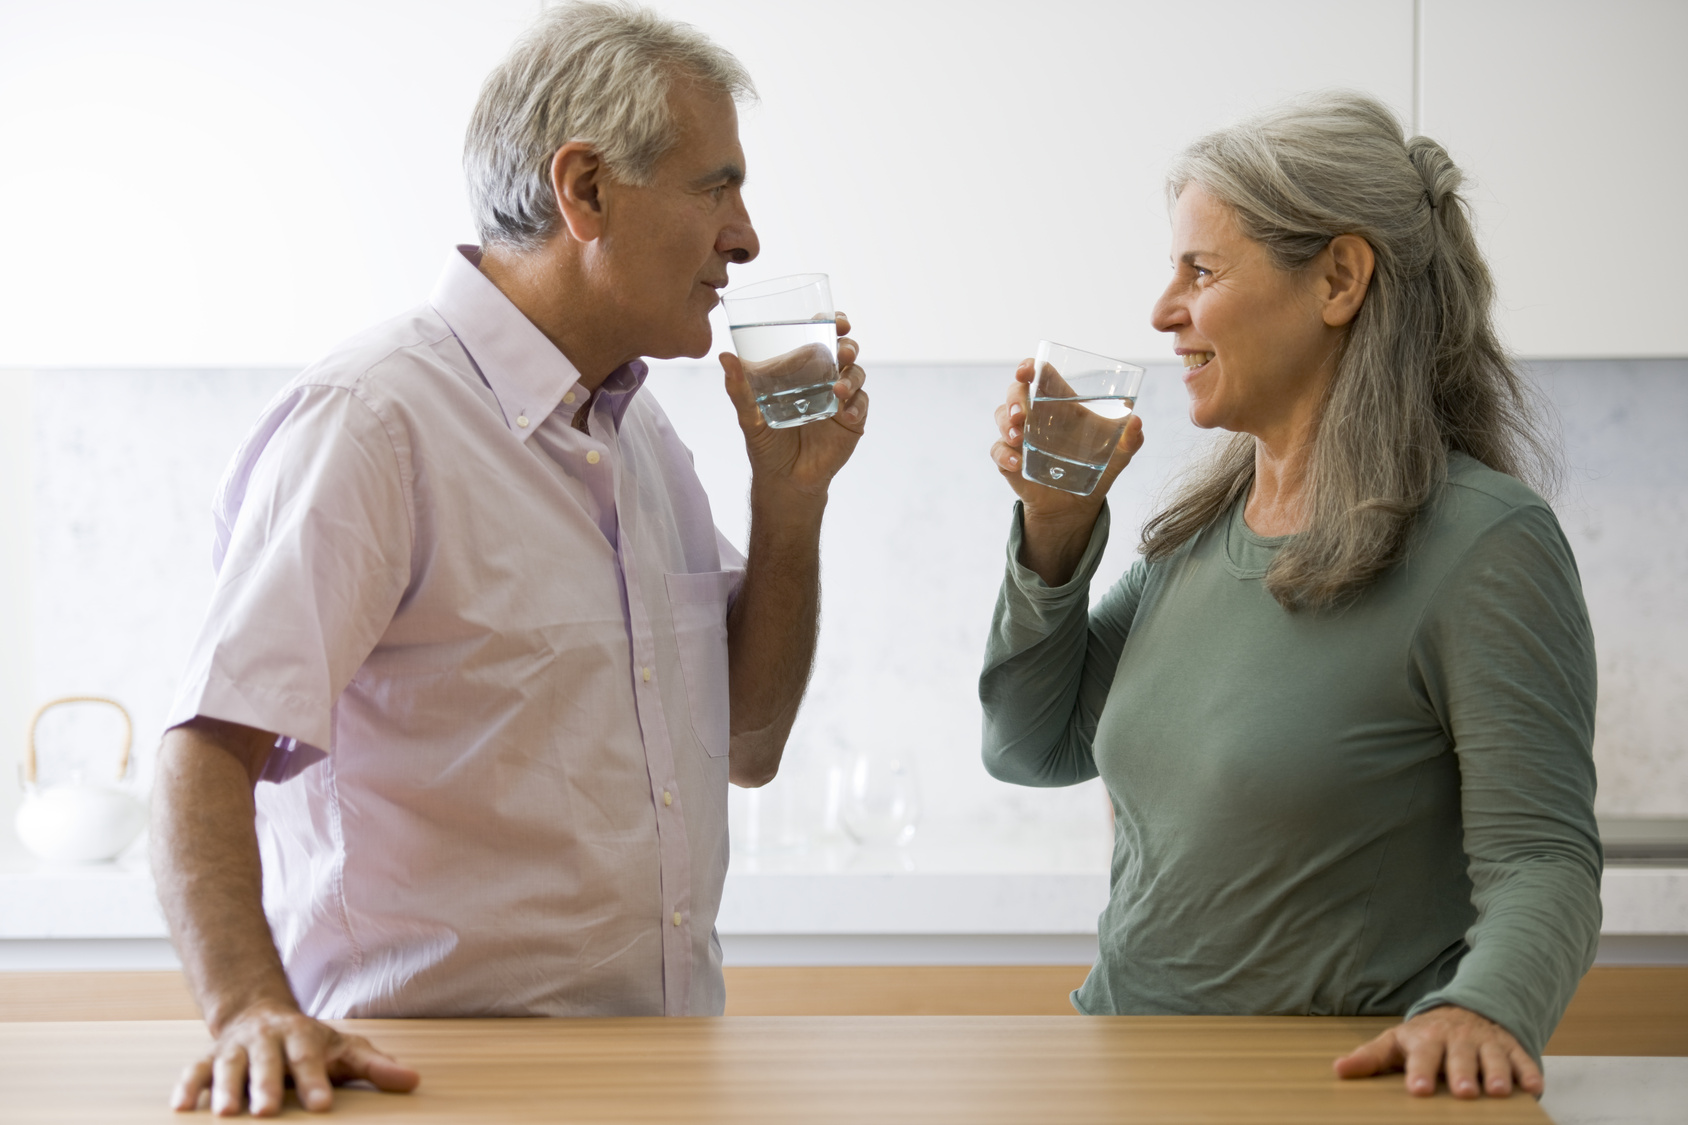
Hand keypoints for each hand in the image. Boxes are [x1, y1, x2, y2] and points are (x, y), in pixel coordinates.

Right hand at [171, 1000, 418, 1115]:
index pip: (310, 1058)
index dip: (316, 1081)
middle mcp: (266, 1039)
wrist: (261, 1013)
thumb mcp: (344, 1050)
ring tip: (225, 1114)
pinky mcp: (209, 1058)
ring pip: (228, 1066)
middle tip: (268, 1112)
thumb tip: (415, 1081)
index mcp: (301, 1035)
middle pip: (267, 1062)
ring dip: (224, 1088)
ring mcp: (236, 1048)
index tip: (323, 1105)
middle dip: (266, 1085)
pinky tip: (182, 1107)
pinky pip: (195, 1070)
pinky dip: (187, 1086)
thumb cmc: (309, 1043)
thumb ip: (375, 1066)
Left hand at [721, 311, 867, 501]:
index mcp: (801, 370)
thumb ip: (739, 388)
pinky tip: (847, 414)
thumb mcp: (749, 416)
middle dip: (848, 347)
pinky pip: (861, 406)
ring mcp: (840, 400)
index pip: (821, 338)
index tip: (837, 320)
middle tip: (843, 352)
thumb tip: (724, 357)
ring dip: (852, 377)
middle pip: (845, 352)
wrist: (784, 481)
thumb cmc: (766, 444)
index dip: (832, 324)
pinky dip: (857, 407)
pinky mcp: (852, 421)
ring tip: (838, 391)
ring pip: (856, 375)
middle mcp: (823, 380)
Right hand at [990, 357, 1142, 518]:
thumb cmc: (1098, 470)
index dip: (1030, 367)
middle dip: (1014, 397)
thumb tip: (1137, 421)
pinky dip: (1004, 455)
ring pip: (1001, 417)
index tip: (1026, 370)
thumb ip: (1131, 439)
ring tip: (1017, 437)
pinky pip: (997, 451)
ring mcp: (1020, 437)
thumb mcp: (1118, 455)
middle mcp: (1037, 416)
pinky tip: (1017, 463)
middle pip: (1016, 392)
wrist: (1077, 506)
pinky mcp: (1009, 460)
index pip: (1040, 376)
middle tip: (1021, 413)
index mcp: (1061, 405)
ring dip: (1005, 424)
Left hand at [1333, 1004, 1542, 1098]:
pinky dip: (1528, 1071)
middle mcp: (1457, 1039)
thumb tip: (1338, 1071)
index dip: (1420, 1071)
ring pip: (1493, 1057)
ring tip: (1496, 1093)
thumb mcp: (1395, 1043)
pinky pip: (1522, 1058)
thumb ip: (1370, 1058)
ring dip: (1496, 1073)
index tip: (1419, 1089)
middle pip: (1459, 1056)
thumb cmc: (1424, 1037)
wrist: (1465, 1011)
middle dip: (1461, 1074)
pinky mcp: (1510, 1047)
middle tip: (1463, 1093)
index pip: (1421, 1054)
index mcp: (1426, 1038)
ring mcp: (1485, 1042)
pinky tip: (1533, 1088)